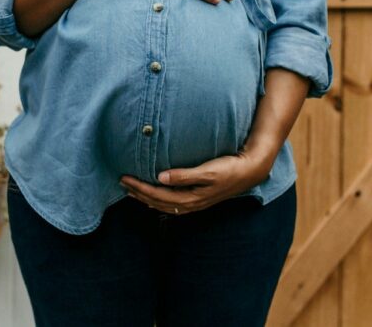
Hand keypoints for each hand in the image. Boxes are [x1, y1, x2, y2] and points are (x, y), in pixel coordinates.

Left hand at [118, 149, 271, 214]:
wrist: (249, 172)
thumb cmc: (229, 169)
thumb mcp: (208, 171)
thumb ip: (184, 175)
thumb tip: (160, 177)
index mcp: (190, 198)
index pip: (158, 195)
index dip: (140, 188)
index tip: (125, 178)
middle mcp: (190, 204)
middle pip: (157, 202)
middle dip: (138, 193)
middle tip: (122, 182)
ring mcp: (194, 203)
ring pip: (163, 204)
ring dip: (145, 197)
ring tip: (131, 190)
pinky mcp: (197, 198)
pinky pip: (171, 203)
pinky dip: (158, 200)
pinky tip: (153, 194)